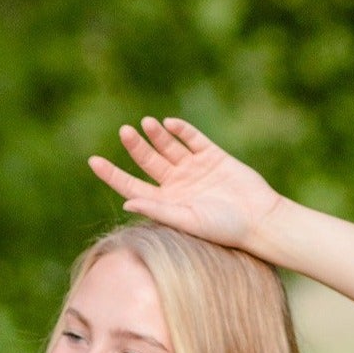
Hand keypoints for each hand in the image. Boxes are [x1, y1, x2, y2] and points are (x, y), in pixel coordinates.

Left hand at [86, 116, 282, 255]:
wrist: (259, 219)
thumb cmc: (223, 228)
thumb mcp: (187, 221)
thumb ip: (158, 210)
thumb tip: (126, 201)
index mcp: (165, 203)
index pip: (131, 186)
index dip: (112, 174)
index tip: (93, 160)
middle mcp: (176, 184)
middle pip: (148, 161)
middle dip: (136, 146)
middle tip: (125, 132)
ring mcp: (194, 169)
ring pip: (168, 147)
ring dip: (156, 135)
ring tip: (147, 124)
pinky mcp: (213, 156)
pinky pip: (193, 139)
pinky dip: (181, 130)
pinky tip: (170, 125)